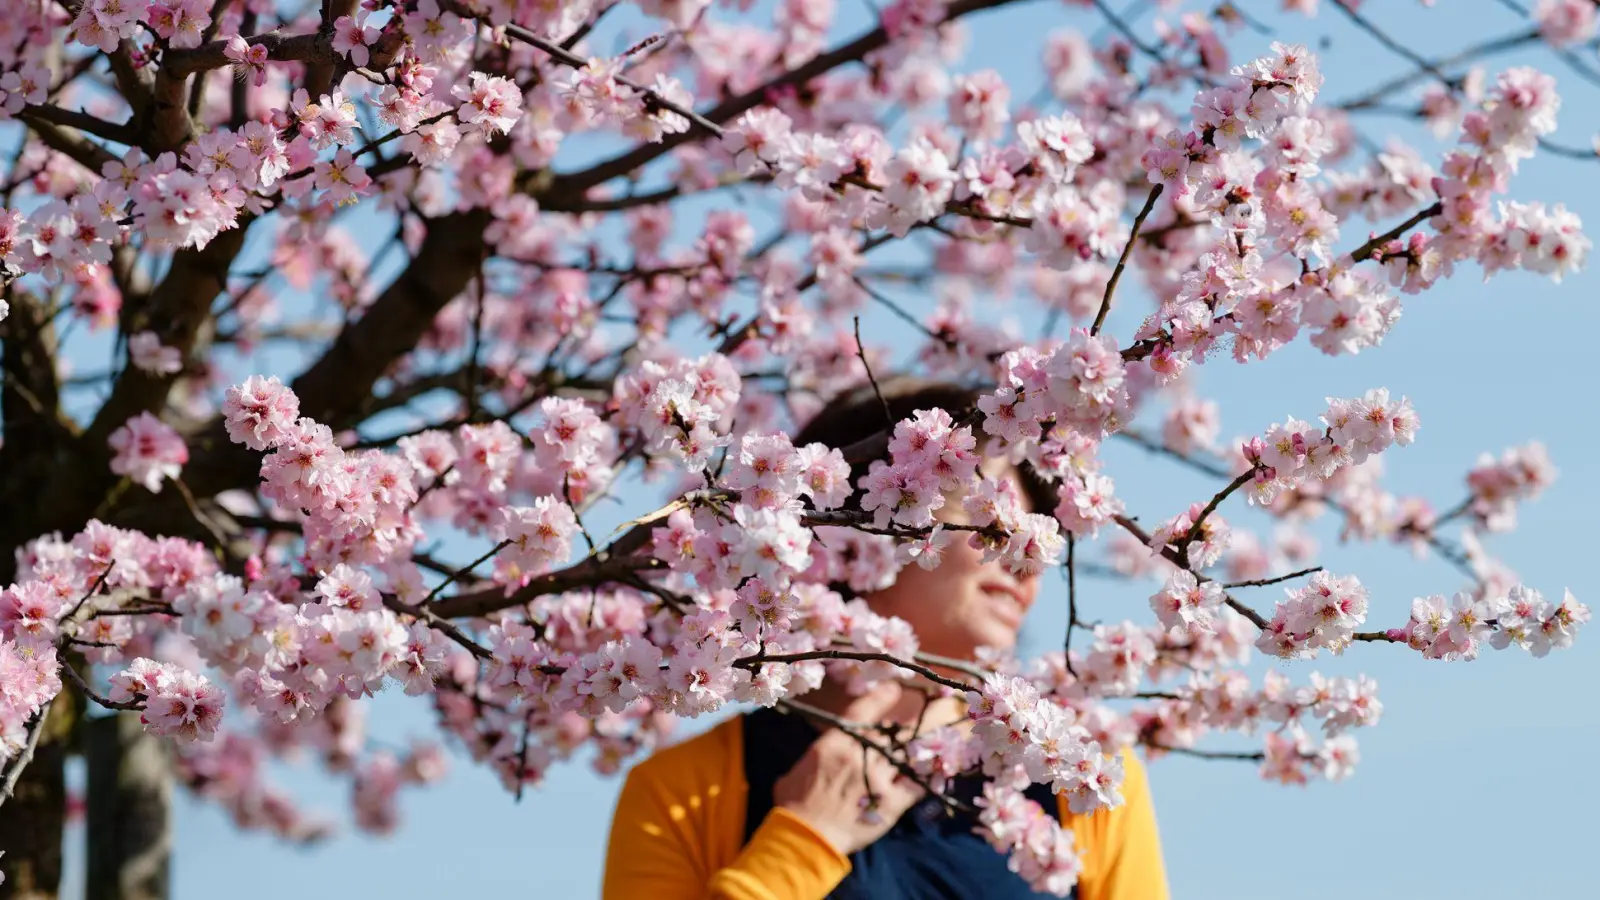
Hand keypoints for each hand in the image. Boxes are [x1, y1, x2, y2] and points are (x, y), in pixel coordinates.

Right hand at [772, 683, 924, 855]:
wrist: (806, 838)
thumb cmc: (794, 805)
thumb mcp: (796, 770)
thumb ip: (815, 757)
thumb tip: (820, 754)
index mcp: (835, 744)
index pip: (864, 711)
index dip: (882, 697)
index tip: (895, 689)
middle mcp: (860, 756)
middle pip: (891, 732)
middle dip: (905, 724)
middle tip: (922, 713)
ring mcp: (878, 779)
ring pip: (906, 753)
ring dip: (918, 745)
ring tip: (934, 737)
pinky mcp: (891, 803)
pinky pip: (917, 784)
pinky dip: (928, 776)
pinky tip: (936, 771)